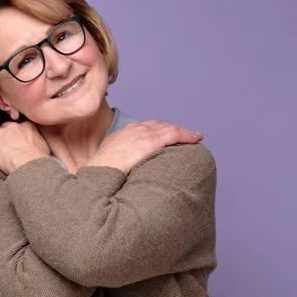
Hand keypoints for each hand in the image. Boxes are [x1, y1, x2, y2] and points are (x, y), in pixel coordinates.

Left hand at [0, 121, 49, 174]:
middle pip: (5, 126)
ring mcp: (0, 134)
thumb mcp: (45, 146)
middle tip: (5, 142)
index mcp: (27, 126)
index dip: (17, 130)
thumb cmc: (39, 159)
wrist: (29, 165)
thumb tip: (38, 144)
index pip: (19, 124)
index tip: (17, 136)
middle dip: (4, 133)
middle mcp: (13, 127)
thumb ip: (38, 140)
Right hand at [86, 120, 202, 173]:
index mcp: (125, 132)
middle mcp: (136, 129)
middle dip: (172, 129)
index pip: (146, 126)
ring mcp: (144, 134)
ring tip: (193, 136)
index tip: (165, 134)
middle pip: (159, 125)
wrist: (101, 171)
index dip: (159, 129)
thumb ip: (118, 157)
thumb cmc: (102, 170)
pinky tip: (196, 138)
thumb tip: (123, 166)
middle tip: (183, 135)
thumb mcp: (108, 158)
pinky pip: (174, 134)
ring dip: (183, 132)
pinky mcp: (152, 141)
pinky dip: (187, 135)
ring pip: (170, 128)